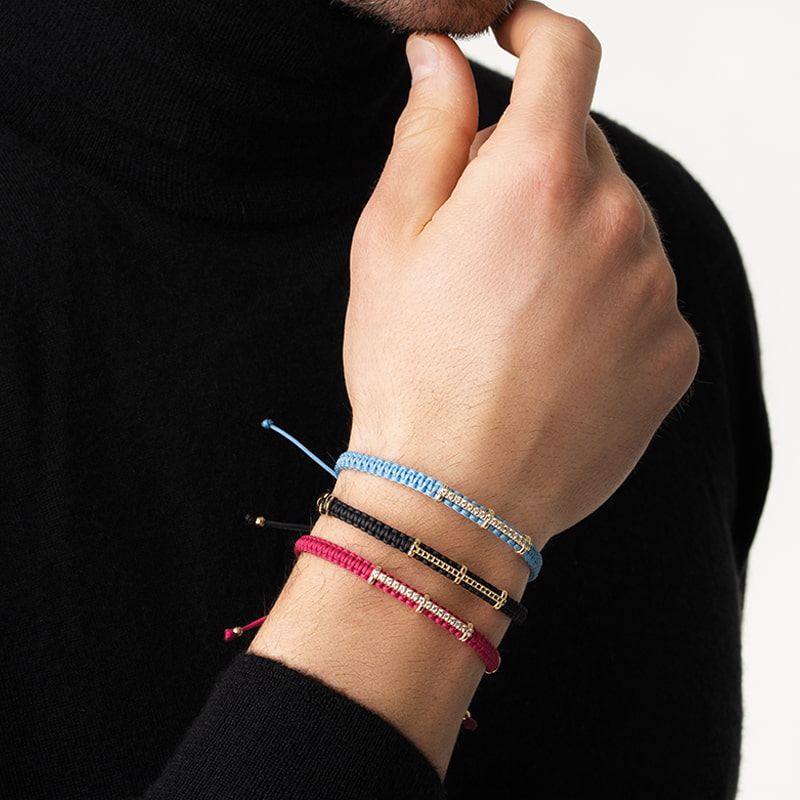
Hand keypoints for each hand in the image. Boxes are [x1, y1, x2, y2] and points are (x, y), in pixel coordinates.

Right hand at [342, 1, 698, 546]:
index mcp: (539, 177)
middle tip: (480, 238)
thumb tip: (442, 58)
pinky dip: (604, 300)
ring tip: (512, 312)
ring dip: (572, 238)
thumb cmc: (409, 368)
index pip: (566, 53)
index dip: (537, 30)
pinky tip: (553, 351)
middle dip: (535, 167)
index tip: (518, 37)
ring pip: (618, 223)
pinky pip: (643, 293)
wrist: (454, 494)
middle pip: (587, 149)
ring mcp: (656, 290)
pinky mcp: (675, 350)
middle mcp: (618, 221)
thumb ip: (429, 130)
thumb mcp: (390, 237)